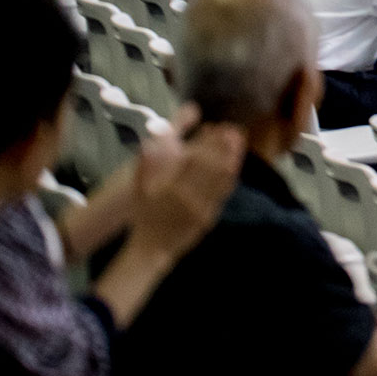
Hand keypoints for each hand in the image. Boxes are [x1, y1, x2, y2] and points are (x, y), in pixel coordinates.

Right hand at [129, 120, 245, 258]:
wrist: (152, 248)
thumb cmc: (144, 215)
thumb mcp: (138, 190)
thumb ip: (144, 166)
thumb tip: (147, 144)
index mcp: (172, 189)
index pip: (195, 159)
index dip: (209, 141)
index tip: (215, 127)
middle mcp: (189, 198)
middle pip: (214, 166)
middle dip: (225, 146)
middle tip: (233, 129)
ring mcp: (201, 209)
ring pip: (222, 179)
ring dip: (233, 158)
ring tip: (238, 141)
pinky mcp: (209, 217)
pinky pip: (223, 194)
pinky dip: (230, 176)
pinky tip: (234, 164)